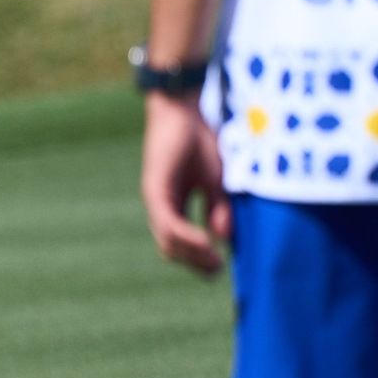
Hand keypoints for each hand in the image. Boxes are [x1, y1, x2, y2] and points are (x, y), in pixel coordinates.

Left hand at [140, 93, 230, 275]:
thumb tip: (223, 240)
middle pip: (172, 250)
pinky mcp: (154, 190)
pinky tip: (205, 243)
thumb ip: (219, 209)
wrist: (184, 108)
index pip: (181, 243)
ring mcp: (155, 200)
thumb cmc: (200, 139)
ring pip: (168, 242)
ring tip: (214, 261)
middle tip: (218, 269)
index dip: (199, 259)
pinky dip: (187, 237)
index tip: (220, 266)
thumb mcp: (216, 181)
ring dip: (192, 256)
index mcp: (174, 206)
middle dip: (195, 264)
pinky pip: (169, 223)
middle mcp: (161, 207)